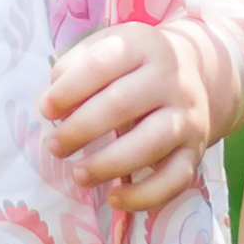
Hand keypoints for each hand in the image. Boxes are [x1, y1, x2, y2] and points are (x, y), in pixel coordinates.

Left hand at [42, 14, 232, 212]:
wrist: (197, 74)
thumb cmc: (134, 65)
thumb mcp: (106, 48)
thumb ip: (73, 69)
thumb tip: (48, 103)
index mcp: (142, 46)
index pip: (101, 64)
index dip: (68, 89)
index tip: (45, 110)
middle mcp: (170, 78)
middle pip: (121, 105)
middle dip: (80, 130)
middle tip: (55, 147)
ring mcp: (186, 116)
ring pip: (150, 144)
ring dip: (107, 164)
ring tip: (78, 174)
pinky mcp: (195, 151)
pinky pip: (174, 180)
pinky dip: (144, 195)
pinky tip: (114, 198)